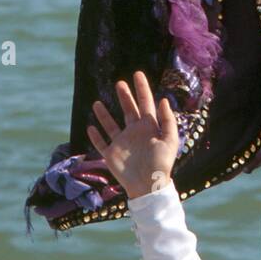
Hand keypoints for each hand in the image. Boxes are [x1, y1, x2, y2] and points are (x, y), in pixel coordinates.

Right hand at [87, 71, 180, 199]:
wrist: (149, 186)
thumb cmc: (162, 164)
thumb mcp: (169, 140)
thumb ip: (167, 120)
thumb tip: (163, 100)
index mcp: (149, 127)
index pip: (145, 103)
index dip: (142, 88)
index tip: (137, 74)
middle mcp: (135, 132)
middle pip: (128, 110)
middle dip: (124, 96)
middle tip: (119, 83)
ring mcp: (122, 143)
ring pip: (111, 125)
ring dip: (104, 114)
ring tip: (97, 102)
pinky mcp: (111, 155)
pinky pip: (101, 143)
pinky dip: (95, 135)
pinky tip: (90, 126)